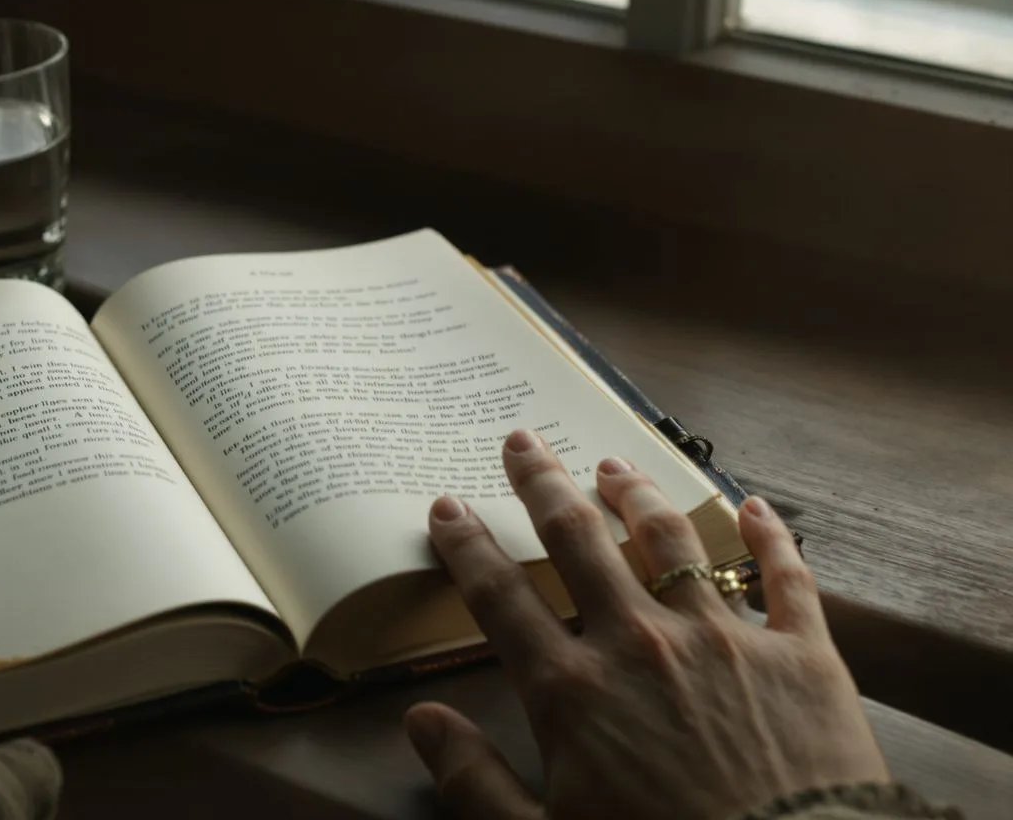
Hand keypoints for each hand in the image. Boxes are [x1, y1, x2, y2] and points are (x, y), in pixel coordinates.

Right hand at [406, 429, 887, 819]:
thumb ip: (473, 779)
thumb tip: (420, 720)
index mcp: (571, 691)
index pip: (501, 598)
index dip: (467, 547)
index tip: (447, 506)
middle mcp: (639, 644)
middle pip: (578, 542)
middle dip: (543, 485)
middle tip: (523, 441)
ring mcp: (723, 640)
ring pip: (669, 541)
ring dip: (636, 495)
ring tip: (614, 466)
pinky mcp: (802, 654)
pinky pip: (784, 578)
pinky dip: (768, 537)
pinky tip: (753, 506)